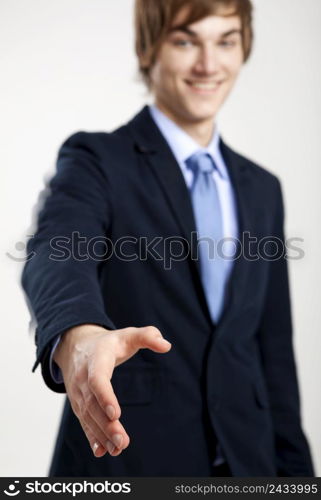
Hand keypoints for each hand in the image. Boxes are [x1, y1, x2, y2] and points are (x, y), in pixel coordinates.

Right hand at [53, 323, 170, 457]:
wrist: (76, 346)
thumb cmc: (109, 343)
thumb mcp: (128, 334)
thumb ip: (148, 336)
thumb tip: (166, 345)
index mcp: (96, 359)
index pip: (97, 379)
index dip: (105, 396)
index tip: (116, 414)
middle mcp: (83, 378)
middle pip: (92, 404)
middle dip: (106, 425)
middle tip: (122, 441)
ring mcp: (79, 393)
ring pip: (88, 416)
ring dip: (101, 434)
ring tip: (117, 449)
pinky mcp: (79, 404)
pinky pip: (84, 422)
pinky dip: (92, 437)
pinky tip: (102, 450)